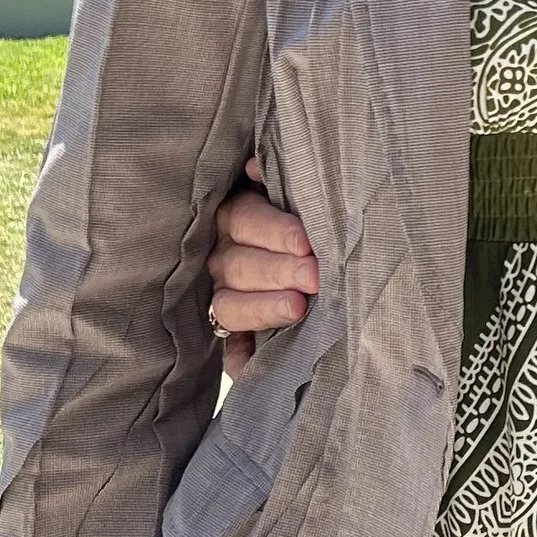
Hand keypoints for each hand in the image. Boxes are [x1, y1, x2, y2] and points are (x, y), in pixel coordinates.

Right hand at [209, 152, 317, 371]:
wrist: (301, 253)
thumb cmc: (299, 214)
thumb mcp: (284, 191)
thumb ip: (275, 179)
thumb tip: (256, 167)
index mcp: (234, 217)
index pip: (245, 220)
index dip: (275, 232)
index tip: (307, 244)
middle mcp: (222, 257)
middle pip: (240, 265)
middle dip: (279, 272)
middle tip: (315, 277)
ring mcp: (223, 296)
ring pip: (230, 306)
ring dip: (264, 308)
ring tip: (298, 308)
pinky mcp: (231, 334)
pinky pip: (230, 351)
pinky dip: (239, 361)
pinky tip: (249, 368)